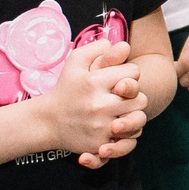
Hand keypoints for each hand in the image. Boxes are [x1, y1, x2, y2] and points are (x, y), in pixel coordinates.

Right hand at [44, 39, 148, 164]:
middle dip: (134, 96)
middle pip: (140, 99)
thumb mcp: (75, 63)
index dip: (130, 74)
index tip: (120, 79)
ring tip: (122, 112)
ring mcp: (100, 126)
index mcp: (95, 82)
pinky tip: (117, 126)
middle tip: (123, 97)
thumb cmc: (66, 88)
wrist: (48, 122)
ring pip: (138, 119)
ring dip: (133, 115)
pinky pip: (129, 139)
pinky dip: (127, 134)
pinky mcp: (100, 144)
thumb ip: (98, 48)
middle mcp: (99, 105)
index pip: (134, 73)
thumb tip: (123, 46)